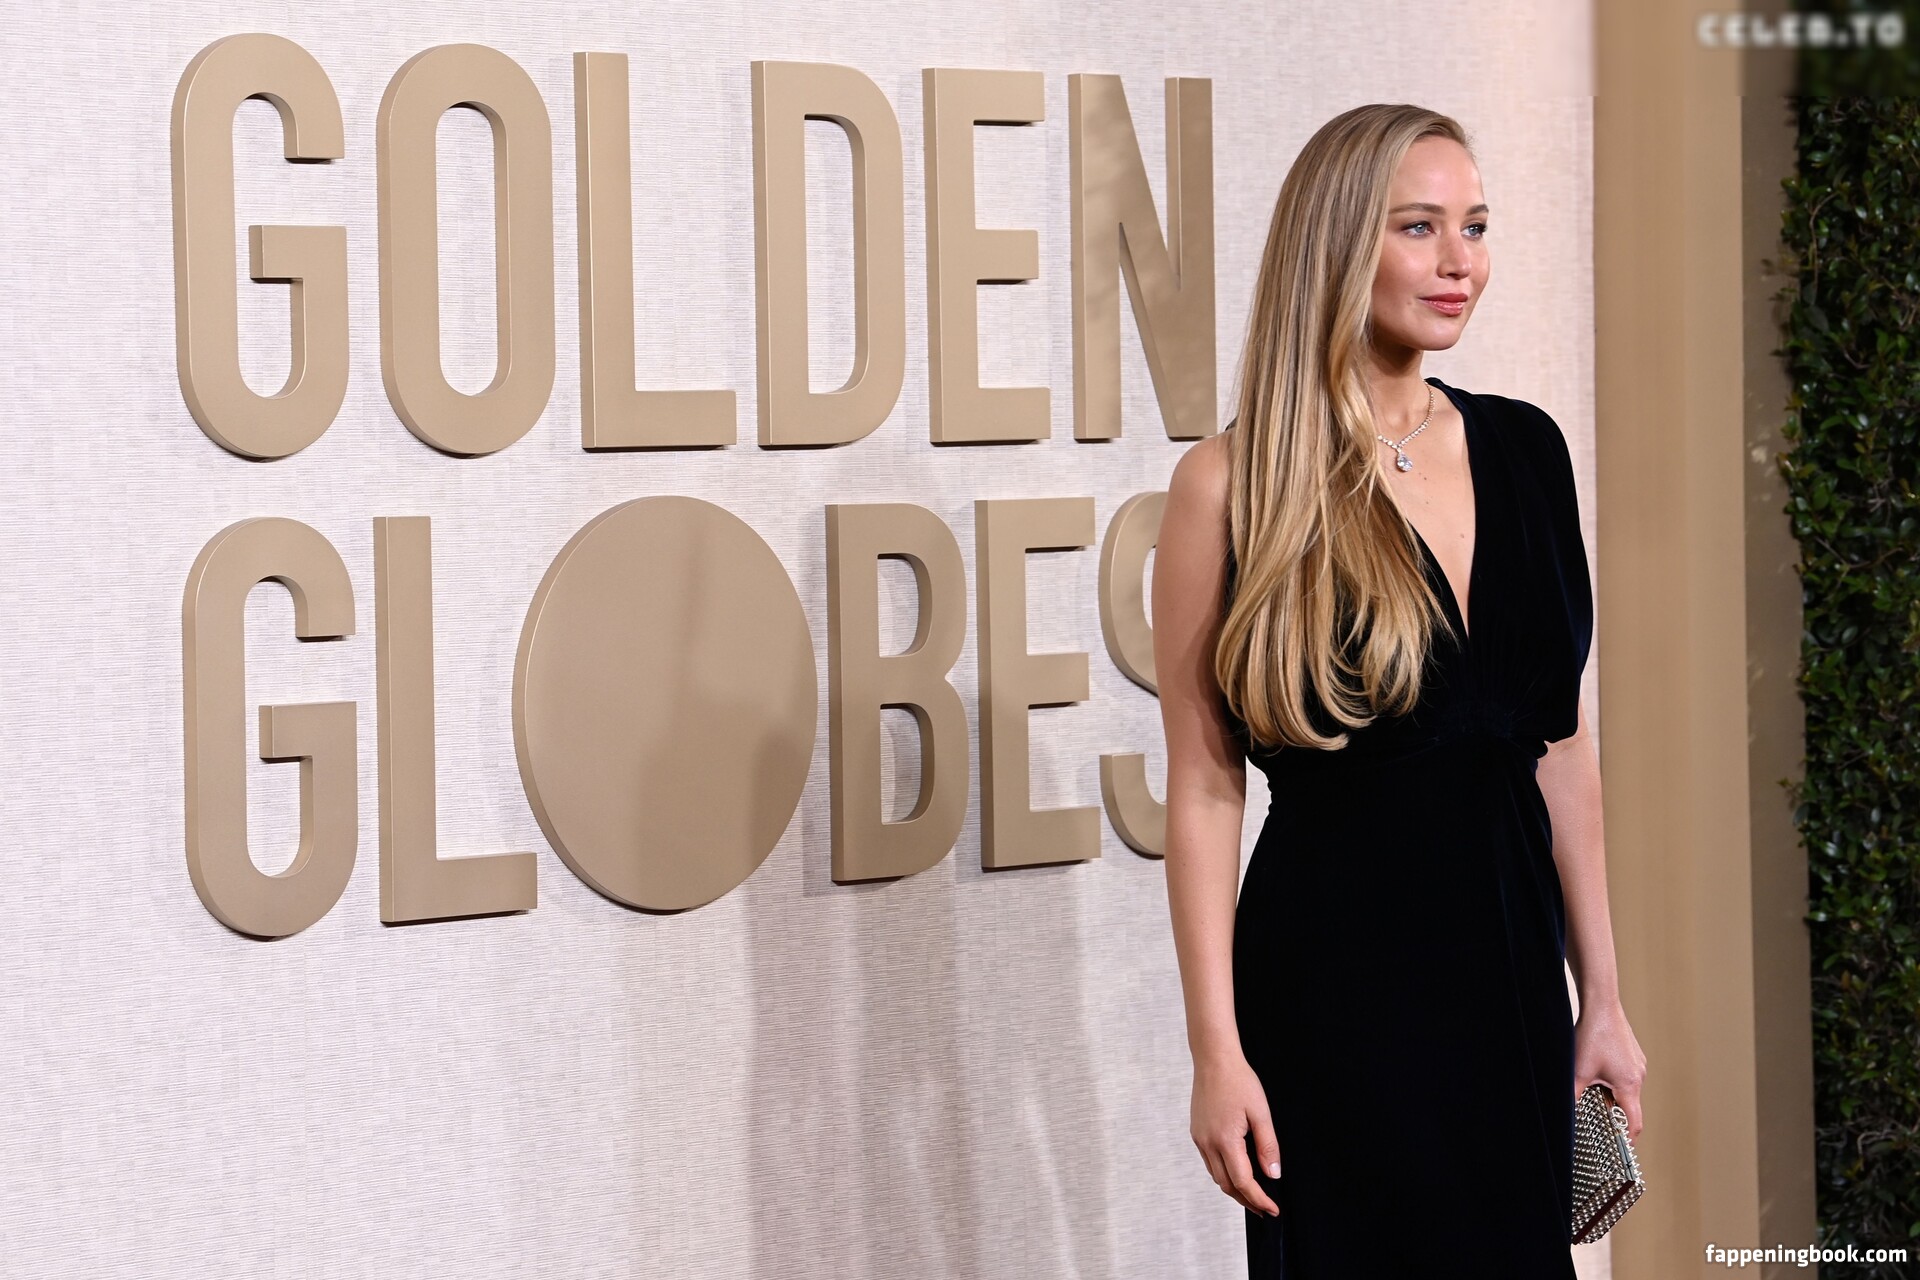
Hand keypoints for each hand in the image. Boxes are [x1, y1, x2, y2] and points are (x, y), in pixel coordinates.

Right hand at [1191, 1053, 1280, 1216]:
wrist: (1214, 1060)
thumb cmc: (1239, 1081)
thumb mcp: (1261, 1113)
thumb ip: (1268, 1146)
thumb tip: (1273, 1175)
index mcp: (1225, 1140)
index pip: (1243, 1182)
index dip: (1259, 1199)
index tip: (1272, 1210)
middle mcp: (1208, 1143)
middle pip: (1226, 1185)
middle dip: (1246, 1200)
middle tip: (1264, 1208)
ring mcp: (1199, 1139)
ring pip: (1216, 1176)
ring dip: (1233, 1189)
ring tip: (1252, 1194)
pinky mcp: (1196, 1133)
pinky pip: (1209, 1162)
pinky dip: (1223, 1173)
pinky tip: (1235, 1170)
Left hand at [1573, 999, 1647, 1140]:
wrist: (1601, 1005)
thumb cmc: (1592, 1037)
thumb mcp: (1578, 1072)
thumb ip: (1574, 1097)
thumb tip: (1566, 1113)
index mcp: (1629, 1085)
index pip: (1634, 1123)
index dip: (1627, 1138)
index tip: (1620, 1149)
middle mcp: (1638, 1076)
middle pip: (1628, 1106)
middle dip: (1612, 1113)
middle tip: (1595, 1117)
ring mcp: (1637, 1064)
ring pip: (1625, 1089)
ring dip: (1611, 1094)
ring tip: (1591, 1087)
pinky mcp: (1632, 1054)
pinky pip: (1625, 1074)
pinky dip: (1612, 1079)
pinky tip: (1597, 1069)